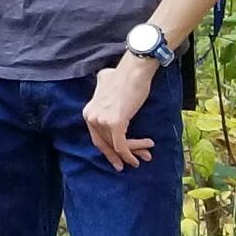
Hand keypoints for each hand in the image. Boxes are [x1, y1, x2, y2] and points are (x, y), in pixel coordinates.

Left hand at [82, 55, 160, 170]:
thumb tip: (106, 89)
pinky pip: (122, 145)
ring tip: (147, 155)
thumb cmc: (124, 77)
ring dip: (134, 152)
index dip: (109, 151)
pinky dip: (130, 154)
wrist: (134, 72)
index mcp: (88, 112)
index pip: (97, 138)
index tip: (118, 159)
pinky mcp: (115, 123)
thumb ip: (102, 92)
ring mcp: (102, 121)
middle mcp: (92, 118)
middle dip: (121, 156)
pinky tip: (139, 157)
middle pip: (107, 144)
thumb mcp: (105, 85)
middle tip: (132, 164)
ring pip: (117, 145)